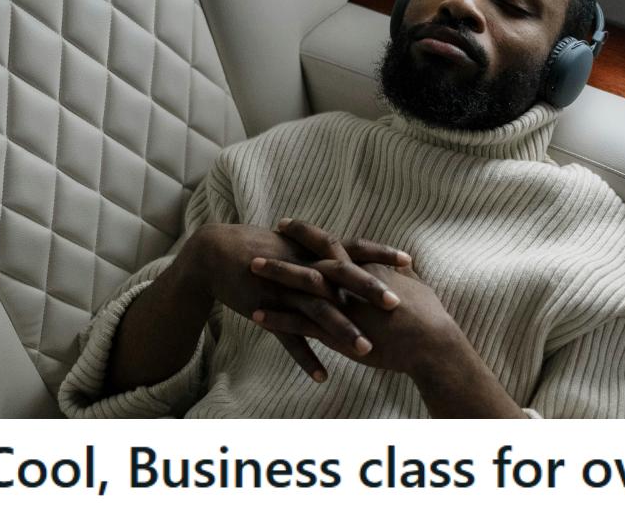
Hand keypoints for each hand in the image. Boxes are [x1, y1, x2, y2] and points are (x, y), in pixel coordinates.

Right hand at [179, 221, 407, 380]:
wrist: (215, 254)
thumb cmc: (262, 250)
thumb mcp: (296, 248)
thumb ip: (325, 256)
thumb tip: (356, 257)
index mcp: (313, 252)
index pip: (353, 250)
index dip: (380, 254)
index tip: (409, 261)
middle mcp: (302, 268)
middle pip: (341, 278)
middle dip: (369, 291)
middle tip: (396, 305)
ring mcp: (284, 290)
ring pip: (318, 311)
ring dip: (342, 331)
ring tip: (366, 351)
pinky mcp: (266, 310)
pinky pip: (288, 337)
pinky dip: (305, 356)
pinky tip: (322, 375)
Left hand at [249, 226, 464, 378]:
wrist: (431, 344)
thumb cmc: (429, 317)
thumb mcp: (415, 286)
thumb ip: (402, 273)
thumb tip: (403, 264)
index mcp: (366, 268)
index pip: (331, 244)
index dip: (308, 234)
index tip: (287, 225)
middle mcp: (350, 281)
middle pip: (311, 257)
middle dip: (285, 247)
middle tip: (262, 239)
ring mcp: (341, 305)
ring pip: (300, 286)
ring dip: (274, 277)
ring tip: (249, 268)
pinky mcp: (335, 332)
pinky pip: (299, 323)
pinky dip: (277, 318)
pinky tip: (256, 315)